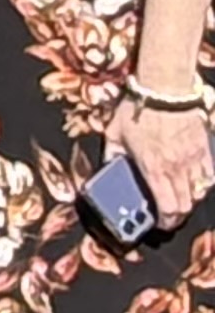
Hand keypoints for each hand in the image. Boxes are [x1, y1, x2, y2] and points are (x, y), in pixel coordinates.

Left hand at [114, 98, 212, 221]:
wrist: (165, 88)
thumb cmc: (136, 109)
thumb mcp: (114, 132)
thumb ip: (112, 153)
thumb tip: (108, 166)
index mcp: (153, 167)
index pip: (168, 206)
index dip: (166, 221)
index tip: (159, 224)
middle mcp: (177, 167)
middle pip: (186, 204)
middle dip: (178, 216)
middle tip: (168, 216)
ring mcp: (193, 158)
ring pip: (200, 192)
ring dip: (190, 200)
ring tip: (179, 200)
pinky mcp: (204, 148)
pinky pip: (209, 174)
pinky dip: (204, 183)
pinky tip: (195, 183)